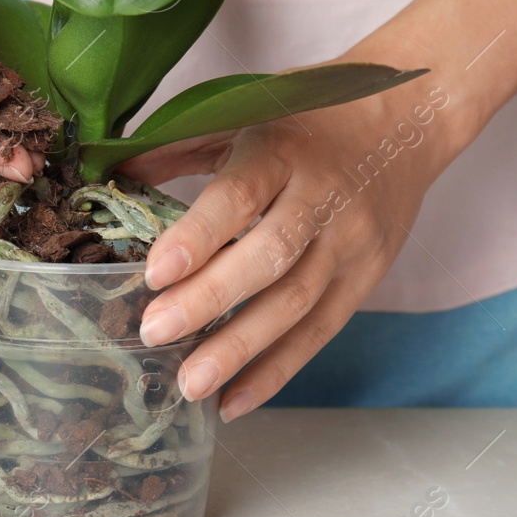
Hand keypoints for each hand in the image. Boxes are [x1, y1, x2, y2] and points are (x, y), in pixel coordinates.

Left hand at [121, 82, 458, 421]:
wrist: (406, 118)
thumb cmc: (308, 120)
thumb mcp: (245, 115)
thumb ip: (178, 148)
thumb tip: (110, 175)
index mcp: (283, 151)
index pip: (240, 196)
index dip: (198, 236)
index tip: (154, 272)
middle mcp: (322, 198)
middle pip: (269, 257)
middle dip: (209, 300)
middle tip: (154, 333)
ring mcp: (350, 243)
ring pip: (296, 304)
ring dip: (240, 350)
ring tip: (189, 385)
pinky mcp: (367, 278)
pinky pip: (320, 332)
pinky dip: (277, 372)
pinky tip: (234, 401)